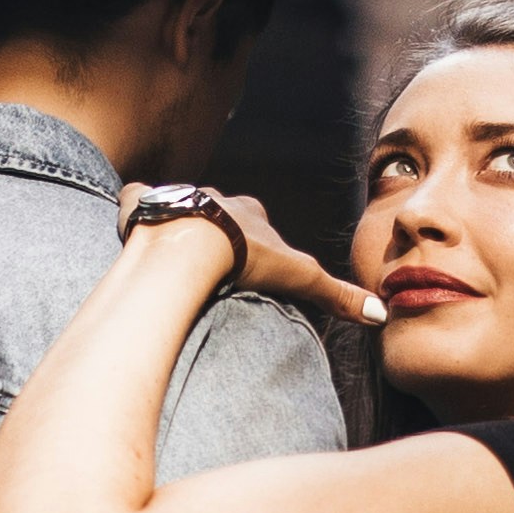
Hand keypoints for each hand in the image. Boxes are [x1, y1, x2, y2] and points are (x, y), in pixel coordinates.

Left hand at [119, 184, 378, 326]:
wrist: (190, 243)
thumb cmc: (246, 257)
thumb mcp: (300, 277)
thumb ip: (337, 296)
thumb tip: (379, 315)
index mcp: (250, 211)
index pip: (259, 221)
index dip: (258, 241)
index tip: (254, 262)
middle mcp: (215, 197)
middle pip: (220, 212)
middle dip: (217, 231)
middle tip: (213, 264)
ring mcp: (178, 197)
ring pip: (179, 207)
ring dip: (177, 227)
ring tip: (172, 260)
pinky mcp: (142, 205)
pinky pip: (138, 203)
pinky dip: (135, 214)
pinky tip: (134, 237)